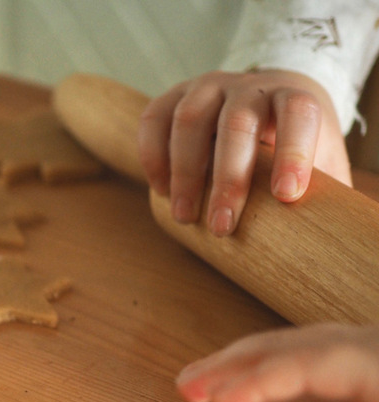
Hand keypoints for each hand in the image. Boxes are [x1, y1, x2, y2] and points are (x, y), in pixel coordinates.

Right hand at [138, 69, 350, 235]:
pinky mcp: (172, 97)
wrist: (263, 98)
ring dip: (184, 172)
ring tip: (184, 216)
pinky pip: (153, 120)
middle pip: (237, 122)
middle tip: (222, 227)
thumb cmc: (289, 141)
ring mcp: (207, 88)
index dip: (294, 152)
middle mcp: (249, 87)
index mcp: (291, 96)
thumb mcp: (319, 158)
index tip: (287, 196)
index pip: (297, 113)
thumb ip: (323, 190)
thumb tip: (318, 240)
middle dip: (228, 178)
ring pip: (190, 119)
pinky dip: (152, 157)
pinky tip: (161, 190)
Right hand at [177, 324, 378, 401]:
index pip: (294, 368)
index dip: (254, 384)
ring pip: (283, 361)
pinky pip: (304, 384)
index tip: (218, 401)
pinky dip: (271, 400)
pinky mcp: (359, 378)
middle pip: (277, 353)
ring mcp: (354, 361)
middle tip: (183, 387)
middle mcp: (350, 352)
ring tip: (199, 395)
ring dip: (236, 377)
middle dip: (225, 368)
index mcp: (362, 362)